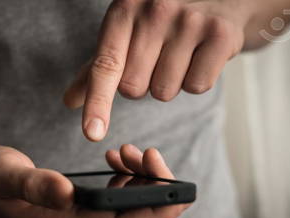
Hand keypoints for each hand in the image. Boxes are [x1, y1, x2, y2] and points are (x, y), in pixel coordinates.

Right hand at [0, 144, 189, 217]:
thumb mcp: (6, 175)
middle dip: (154, 189)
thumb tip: (68, 191)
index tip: (182, 189)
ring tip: (124, 153)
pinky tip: (116, 161)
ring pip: (131, 211)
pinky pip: (119, 202)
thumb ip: (34, 184)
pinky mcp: (81, 211)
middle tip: (144, 153)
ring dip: (139, 183)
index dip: (159, 211)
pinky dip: (126, 181)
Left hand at [64, 0, 247, 140]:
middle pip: (134, 88)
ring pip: (164, 92)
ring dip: (168, 84)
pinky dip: (195, 80)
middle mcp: (155, 10)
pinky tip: (199, 56)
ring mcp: (189, 21)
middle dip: (142, 84)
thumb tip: (70, 101)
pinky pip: (195, 87)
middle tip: (156, 59)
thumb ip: (97, 68)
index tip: (93, 133)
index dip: (97, 102)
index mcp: (124, 9)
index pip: (106, 66)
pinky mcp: (219, 35)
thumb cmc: (162, 22)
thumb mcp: (125, 34)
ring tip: (179, 55)